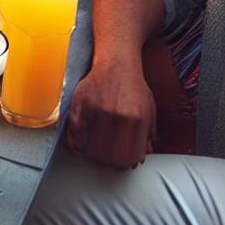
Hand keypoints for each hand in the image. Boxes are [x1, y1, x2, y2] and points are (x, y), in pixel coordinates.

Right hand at [64, 53, 155, 168]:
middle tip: (108, 158)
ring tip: (94, 151)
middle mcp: (117, 115)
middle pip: (109, 155)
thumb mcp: (149, 110)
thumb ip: (147, 136)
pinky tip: (81, 143)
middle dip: (109, 161)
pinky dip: (76, 143)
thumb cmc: (133, 87)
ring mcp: (97, 109)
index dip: (125, 163)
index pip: (129, 156)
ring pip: (91, 147)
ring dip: (92, 154)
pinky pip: (75, 134)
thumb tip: (139, 160)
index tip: (123, 162)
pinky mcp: (80, 104)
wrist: (116, 61)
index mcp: (137, 119)